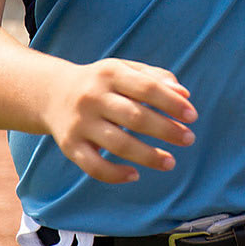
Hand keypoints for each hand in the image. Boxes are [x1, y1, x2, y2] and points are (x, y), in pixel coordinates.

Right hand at [40, 57, 196, 184]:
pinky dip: (115, 175)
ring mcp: (80, 123)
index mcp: (110, 73)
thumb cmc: (102, 82)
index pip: (147, 88)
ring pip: (117, 144)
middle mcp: (93, 97)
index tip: (192, 116)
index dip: (172, 103)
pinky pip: (93, 166)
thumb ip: (156, 78)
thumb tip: (185, 96)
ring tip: (171, 162)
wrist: (51, 93)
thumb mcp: (125, 70)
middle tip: (188, 139)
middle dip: (165, 129)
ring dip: (148, 156)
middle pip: (134, 116)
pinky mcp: (69, 146)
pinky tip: (135, 175)